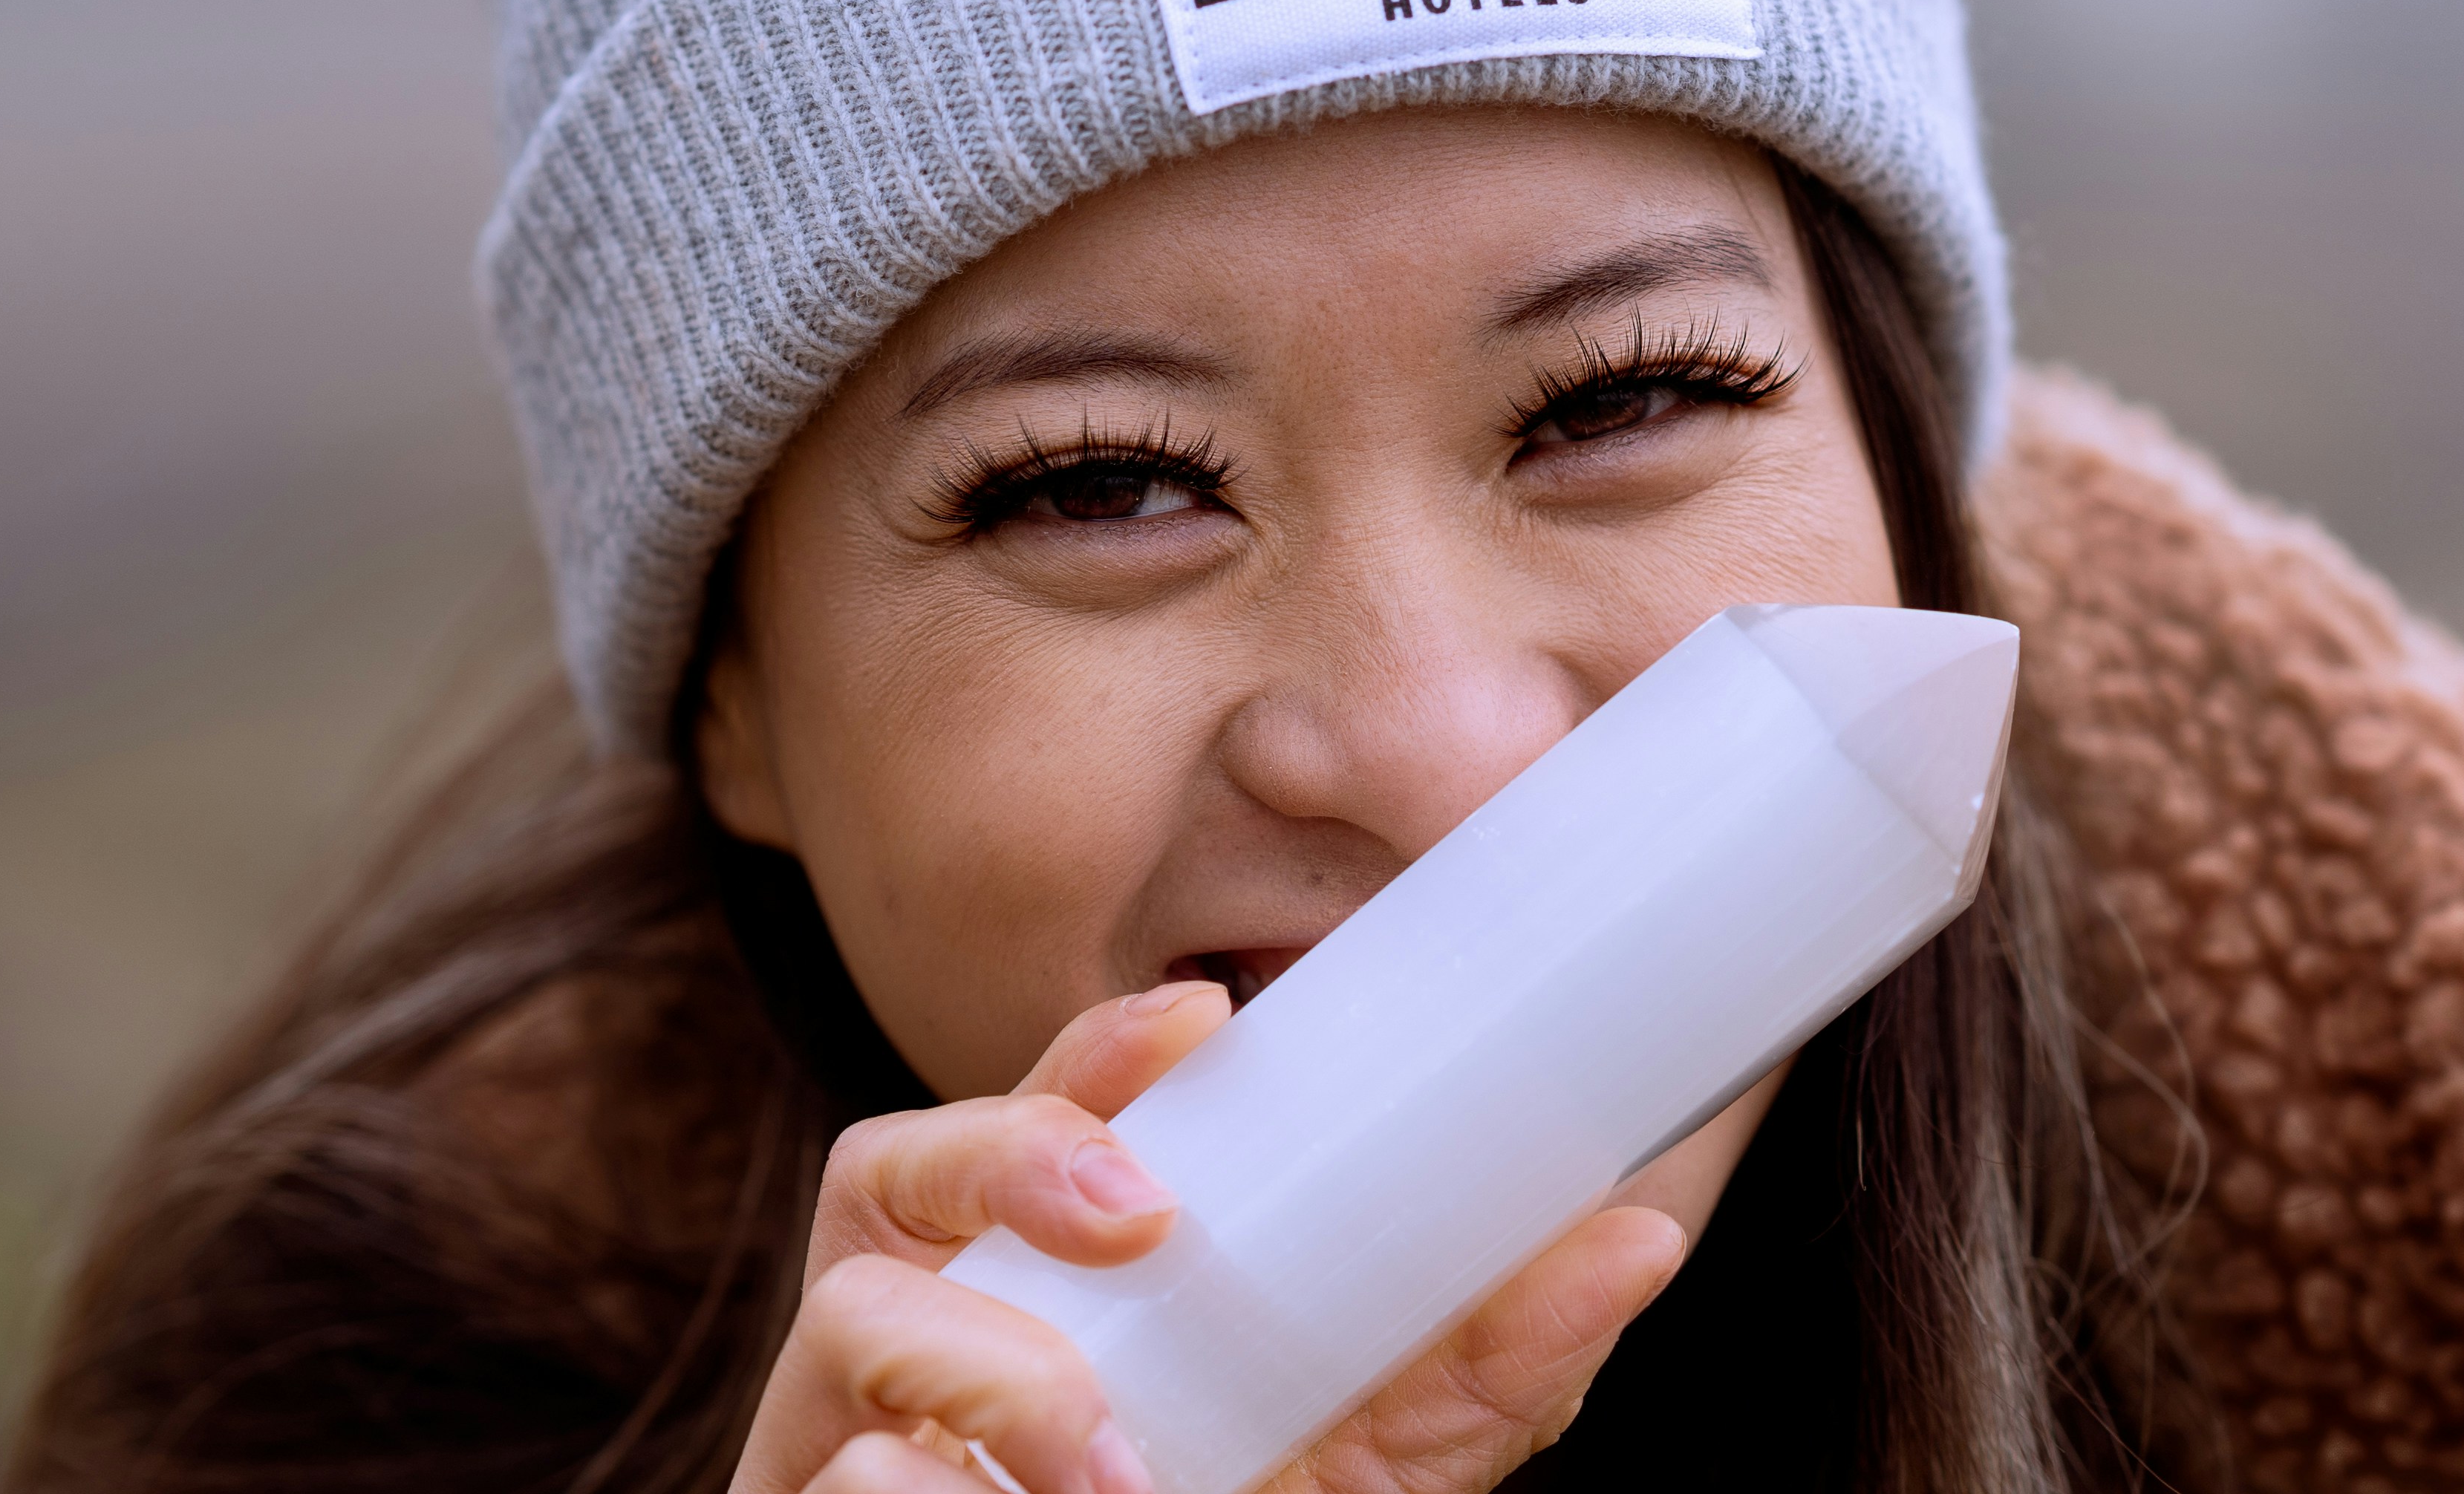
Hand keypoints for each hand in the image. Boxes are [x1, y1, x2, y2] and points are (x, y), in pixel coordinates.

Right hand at [728, 980, 1685, 1493]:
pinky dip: (892, 1479)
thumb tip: (1639, 1240)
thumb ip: (1489, 1361)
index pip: (1045, 1103)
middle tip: (1141, 1206)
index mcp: (1041, 1260)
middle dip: (1012, 1149)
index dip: (1103, 1046)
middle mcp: (927, 1309)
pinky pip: (823, 1469)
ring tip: (1108, 1457)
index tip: (1205, 1015)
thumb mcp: (1378, 1450)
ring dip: (985, 1363)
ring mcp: (846, 1417)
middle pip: (897, 1161)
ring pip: (848, 1313)